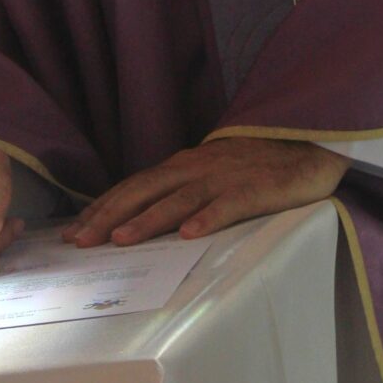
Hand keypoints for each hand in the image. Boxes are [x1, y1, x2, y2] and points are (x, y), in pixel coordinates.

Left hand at [62, 136, 349, 247]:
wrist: (307, 141)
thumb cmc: (256, 162)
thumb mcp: (210, 171)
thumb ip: (180, 189)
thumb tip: (145, 215)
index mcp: (184, 164)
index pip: (134, 186)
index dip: (104, 207)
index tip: (75, 230)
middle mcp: (197, 167)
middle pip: (146, 190)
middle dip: (110, 215)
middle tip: (80, 240)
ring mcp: (225, 177)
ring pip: (179, 199)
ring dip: (148, 219)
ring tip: (122, 239)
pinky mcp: (256, 188)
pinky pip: (228, 205)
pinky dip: (207, 218)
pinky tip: (189, 235)